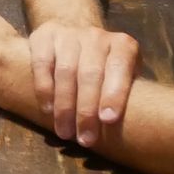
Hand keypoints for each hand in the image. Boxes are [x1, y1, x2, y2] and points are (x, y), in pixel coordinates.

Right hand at [27, 20, 141, 147]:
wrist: (79, 38)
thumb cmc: (107, 68)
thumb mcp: (126, 75)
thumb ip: (128, 94)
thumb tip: (131, 131)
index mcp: (123, 45)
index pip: (119, 67)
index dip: (114, 93)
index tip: (108, 120)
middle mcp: (97, 36)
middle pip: (90, 74)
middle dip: (86, 110)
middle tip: (85, 139)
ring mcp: (70, 34)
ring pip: (66, 71)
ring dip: (64, 106)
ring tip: (64, 132)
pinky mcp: (45, 36)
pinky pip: (42, 63)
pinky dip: (44, 89)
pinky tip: (47, 110)